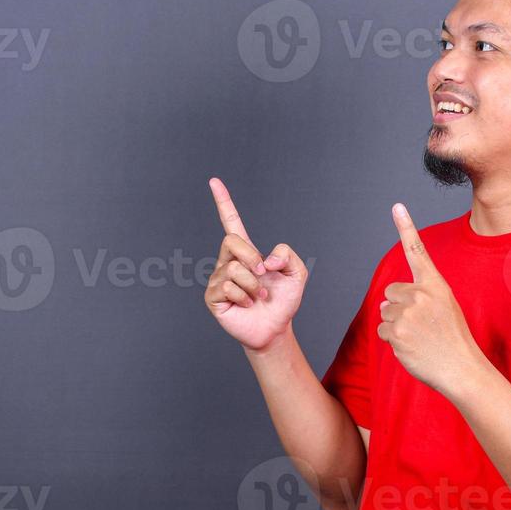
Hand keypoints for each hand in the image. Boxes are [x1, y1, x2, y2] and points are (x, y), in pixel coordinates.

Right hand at [203, 176, 307, 351]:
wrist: (275, 329)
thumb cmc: (283, 302)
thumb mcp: (297, 273)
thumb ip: (287, 255)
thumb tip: (263, 259)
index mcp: (246, 252)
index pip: (231, 222)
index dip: (223, 202)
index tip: (214, 181)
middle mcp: (228, 262)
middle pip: (232, 240)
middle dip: (252, 257)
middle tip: (263, 276)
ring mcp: (219, 278)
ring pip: (234, 268)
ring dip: (253, 285)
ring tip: (257, 297)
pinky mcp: (213, 296)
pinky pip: (227, 286)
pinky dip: (244, 296)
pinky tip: (246, 304)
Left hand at [377, 202, 485, 395]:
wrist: (461, 368)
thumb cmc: (453, 339)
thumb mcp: (445, 307)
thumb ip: (419, 297)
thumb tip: (387, 300)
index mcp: (436, 285)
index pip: (417, 252)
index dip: (406, 227)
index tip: (396, 206)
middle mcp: (421, 294)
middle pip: (391, 292)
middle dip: (398, 307)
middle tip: (420, 325)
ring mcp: (407, 313)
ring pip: (385, 312)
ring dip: (394, 325)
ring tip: (418, 338)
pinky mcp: (396, 331)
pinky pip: (382, 331)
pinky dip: (392, 341)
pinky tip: (412, 347)